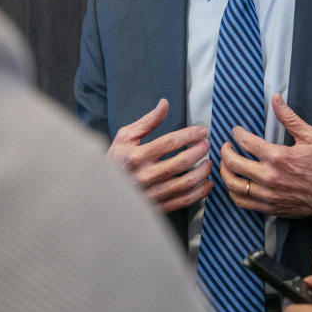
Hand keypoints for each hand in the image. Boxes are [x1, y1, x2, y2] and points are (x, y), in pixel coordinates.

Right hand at [107, 98, 212, 212]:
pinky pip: (185, 200)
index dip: (189, 135)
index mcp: (136, 156)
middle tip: (206, 144)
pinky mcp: (158, 206)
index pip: (169, 142)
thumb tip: (164, 104)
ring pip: (187, 182)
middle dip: (199, 150)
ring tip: (208, 162)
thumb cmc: (115, 161)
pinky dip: (200, 191)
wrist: (103, 192)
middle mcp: (145, 175)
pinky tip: (205, 182)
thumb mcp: (125, 137)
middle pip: (181, 162)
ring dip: (203, 171)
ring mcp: (152, 193)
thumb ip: (147, 121)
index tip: (201, 131)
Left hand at [218, 94, 311, 218]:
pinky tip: (236, 183)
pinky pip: (242, 202)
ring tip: (226, 163)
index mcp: (279, 157)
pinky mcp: (270, 207)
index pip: (246, 142)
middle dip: (225, 151)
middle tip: (226, 146)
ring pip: (233, 184)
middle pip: (233, 163)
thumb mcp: (311, 136)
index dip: (237, 134)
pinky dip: (233, 192)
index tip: (236, 131)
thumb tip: (276, 99)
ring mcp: (268, 195)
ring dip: (225, 172)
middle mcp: (270, 177)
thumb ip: (290, 118)